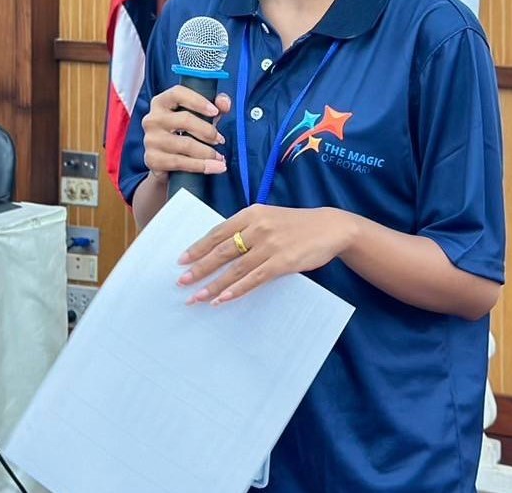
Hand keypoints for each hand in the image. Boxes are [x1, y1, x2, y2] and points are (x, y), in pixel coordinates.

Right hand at [142, 88, 231, 181]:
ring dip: (208, 152)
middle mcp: (152, 119)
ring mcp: (150, 140)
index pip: (178, 93)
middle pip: (184, 120)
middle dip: (208, 131)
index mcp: (161, 102)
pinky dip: (202, 166)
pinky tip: (214, 167)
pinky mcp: (152, 159)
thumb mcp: (201, 116)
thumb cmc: (185, 132)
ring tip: (220, 157)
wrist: (166, 162)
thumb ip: (215, 105)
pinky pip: (181, 162)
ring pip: (185, 144)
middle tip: (220, 139)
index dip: (198, 101)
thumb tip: (224, 103)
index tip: (215, 112)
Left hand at [176, 205, 356, 305]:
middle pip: (222, 250)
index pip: (218, 232)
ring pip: (235, 268)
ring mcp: (270, 245)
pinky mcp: (282, 262)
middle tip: (181, 281)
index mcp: (252, 213)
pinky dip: (236, 290)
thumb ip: (247, 228)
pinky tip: (223, 299)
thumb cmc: (296, 224)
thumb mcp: (269, 216)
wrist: (330, 227)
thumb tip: (220, 247)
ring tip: (197, 297)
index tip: (181, 260)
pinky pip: (254, 279)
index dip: (198, 247)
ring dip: (213, 284)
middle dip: (199, 268)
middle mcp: (258, 227)